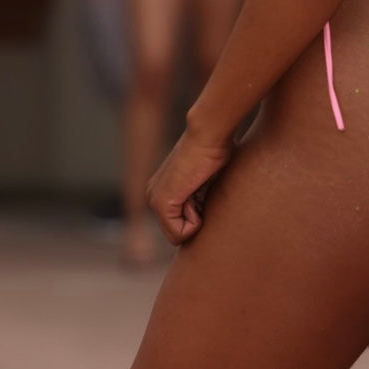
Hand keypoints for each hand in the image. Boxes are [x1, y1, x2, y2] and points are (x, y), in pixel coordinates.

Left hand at [146, 124, 233, 245]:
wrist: (209, 133)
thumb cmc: (215, 149)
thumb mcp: (206, 181)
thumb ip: (200, 198)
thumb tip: (211, 215)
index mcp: (162, 191)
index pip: (181, 225)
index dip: (200, 214)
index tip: (204, 188)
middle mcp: (152, 196)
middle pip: (179, 233)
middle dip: (197, 218)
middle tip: (201, 190)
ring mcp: (154, 200)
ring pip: (179, 236)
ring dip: (197, 218)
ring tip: (199, 188)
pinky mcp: (161, 204)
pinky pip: (180, 234)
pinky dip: (195, 221)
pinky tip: (196, 192)